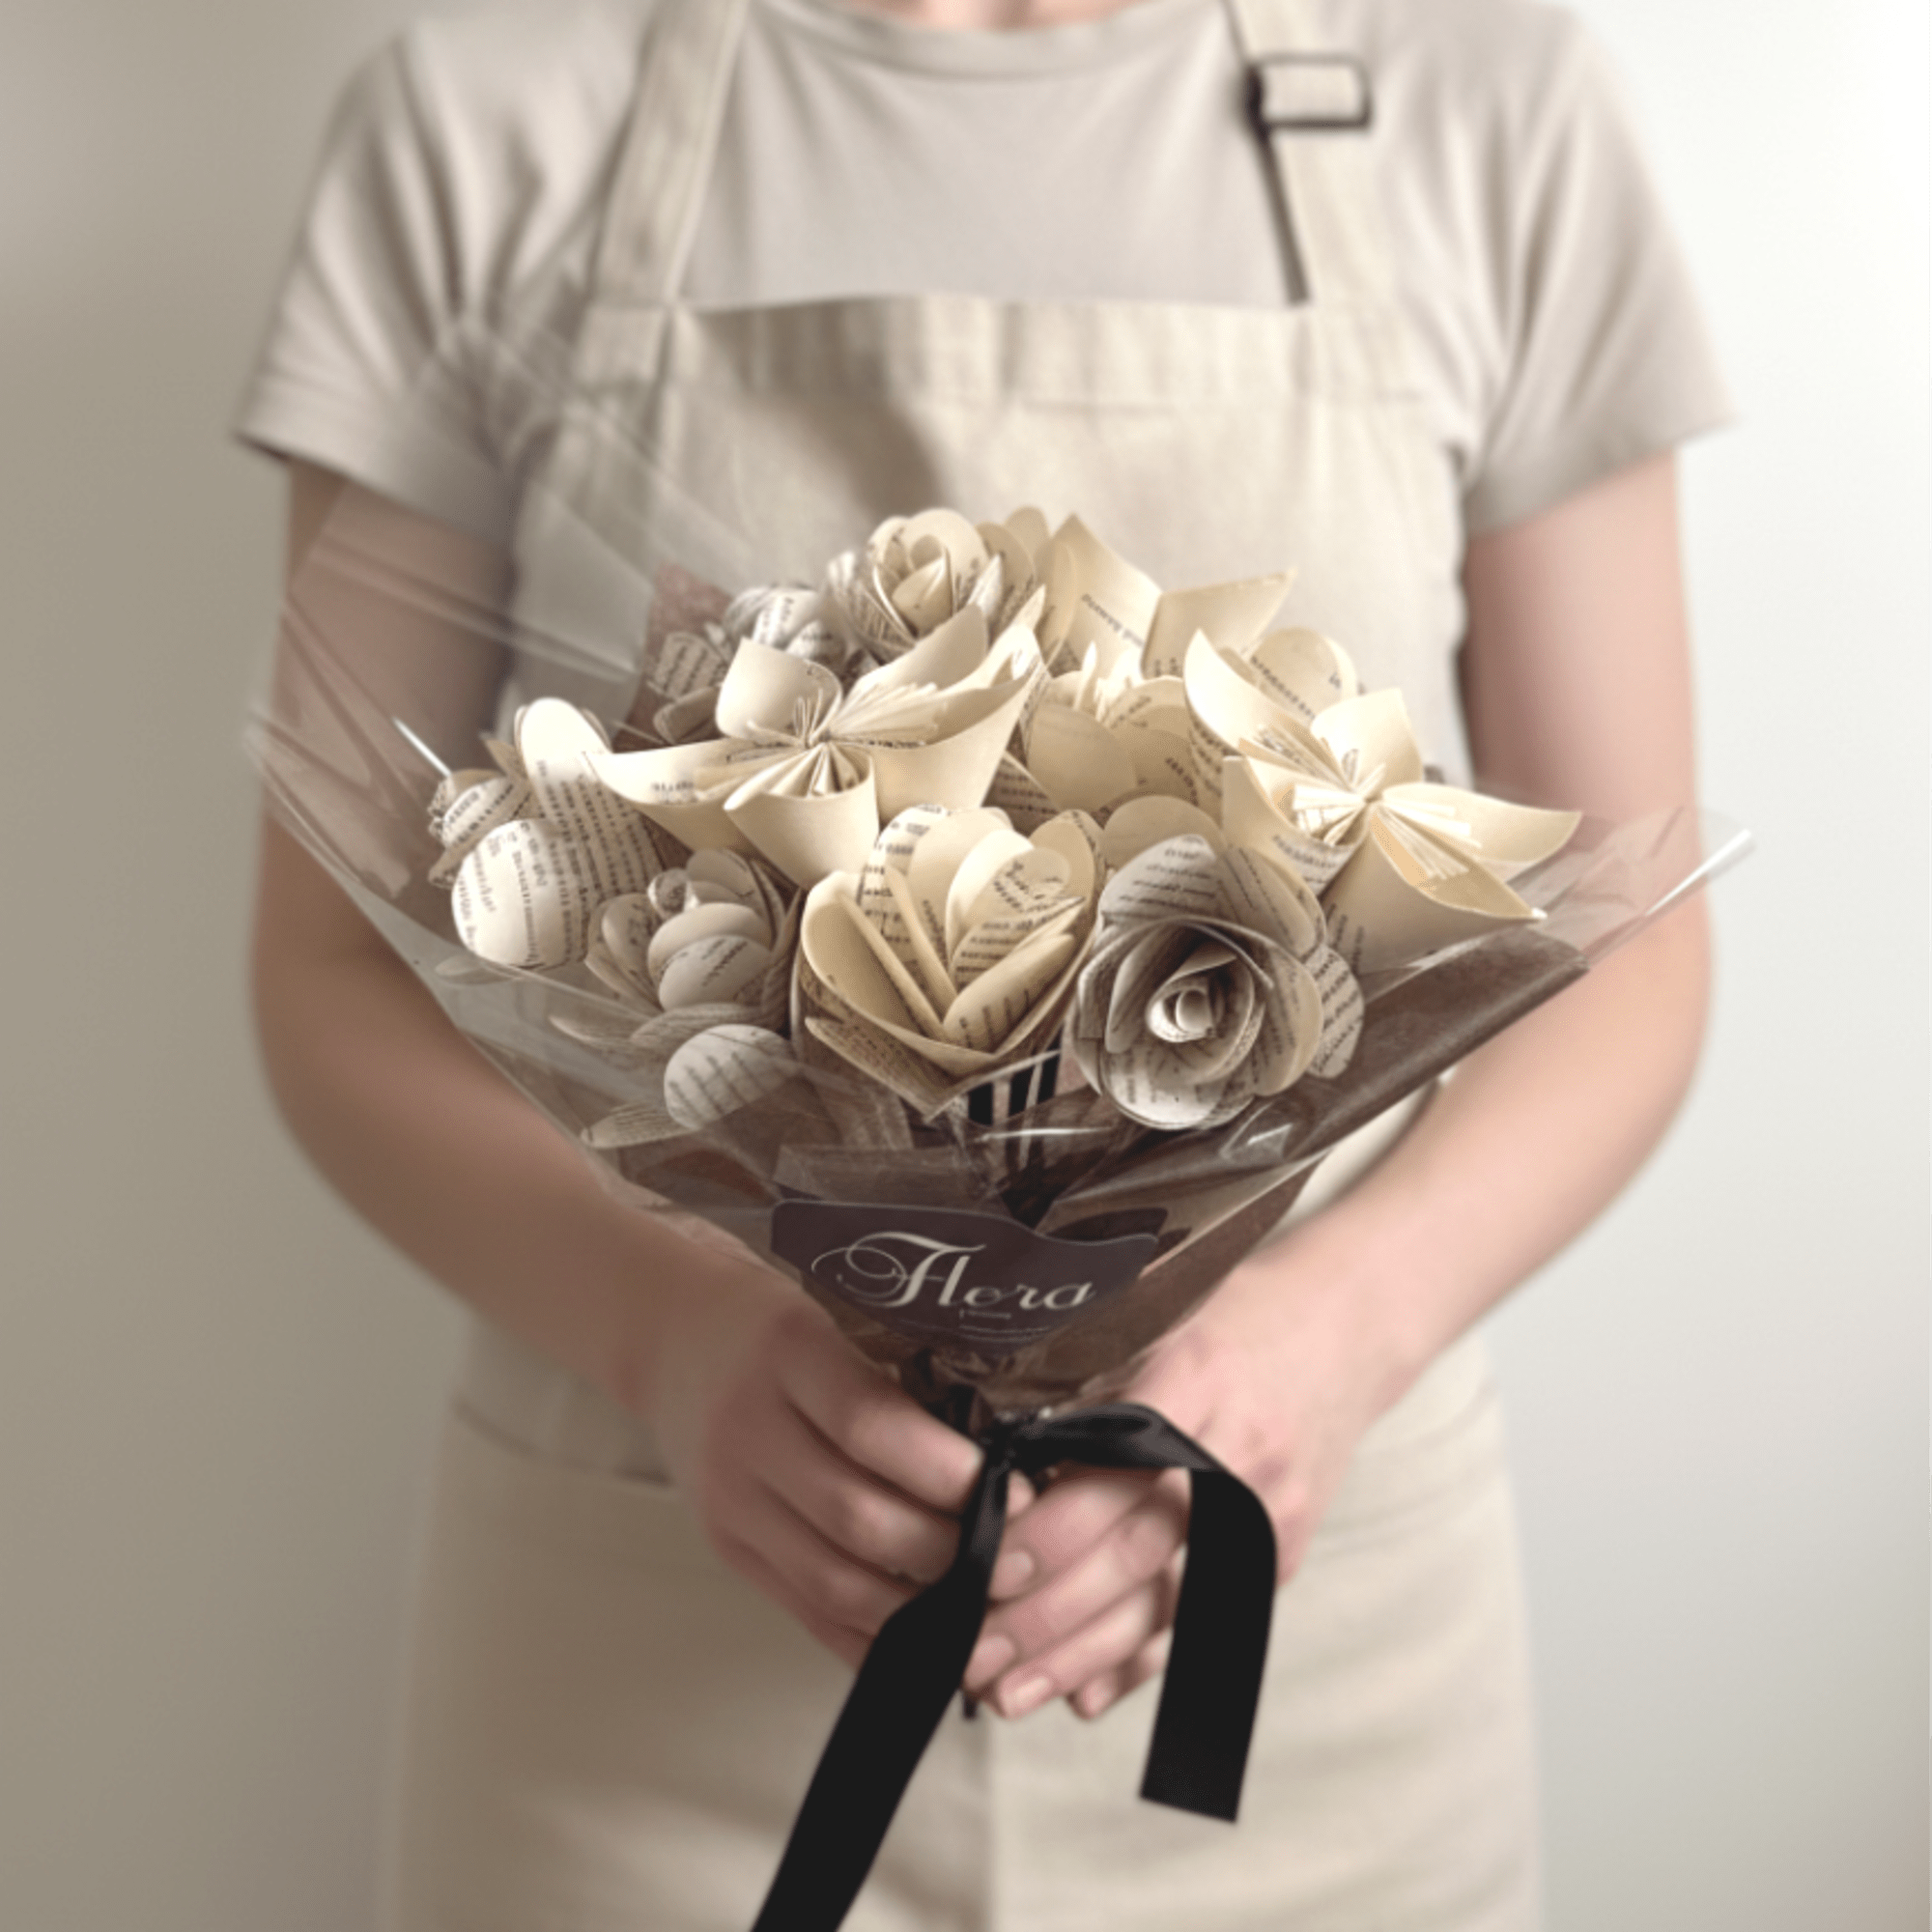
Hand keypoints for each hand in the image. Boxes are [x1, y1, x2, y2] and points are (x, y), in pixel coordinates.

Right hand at [646, 1244, 1033, 1665]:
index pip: (871, 1426)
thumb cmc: (776, 1322)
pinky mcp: (728, 1547)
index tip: (1020, 1488)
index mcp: (786, 1353)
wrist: (668, 1335)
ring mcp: (731, 1499)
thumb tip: (1012, 1441)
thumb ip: (902, 1371)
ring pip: (834, 1580)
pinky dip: (872, 1638)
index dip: (950, 1472)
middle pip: (857, 1517)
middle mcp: (748, 1430)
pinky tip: (928, 1641)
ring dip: (920, 1609)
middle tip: (1022, 1560)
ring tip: (988, 1607)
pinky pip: (806, 1611)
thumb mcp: (835, 1314)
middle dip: (952, 1552)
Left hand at [963, 1239, 1408, 1719]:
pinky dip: (1142, 1661)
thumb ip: (1088, 1385)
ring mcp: (1265, 1509)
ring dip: (1084, 1657)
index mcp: (1195, 1376)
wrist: (1347, 1329)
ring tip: (1009, 1694)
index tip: (986, 1563)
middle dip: (1049, 1612)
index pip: (1118, 1468)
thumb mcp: (1157, 1317)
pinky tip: (1084, 1693)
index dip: (1052, 1527)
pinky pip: (1203, 1616)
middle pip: (1139, 1548)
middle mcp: (1236, 1451)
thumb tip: (992, 1459)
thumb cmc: (1231, 1313)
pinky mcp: (1278, 1550)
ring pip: (1168, 1600)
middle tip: (972, 1650)